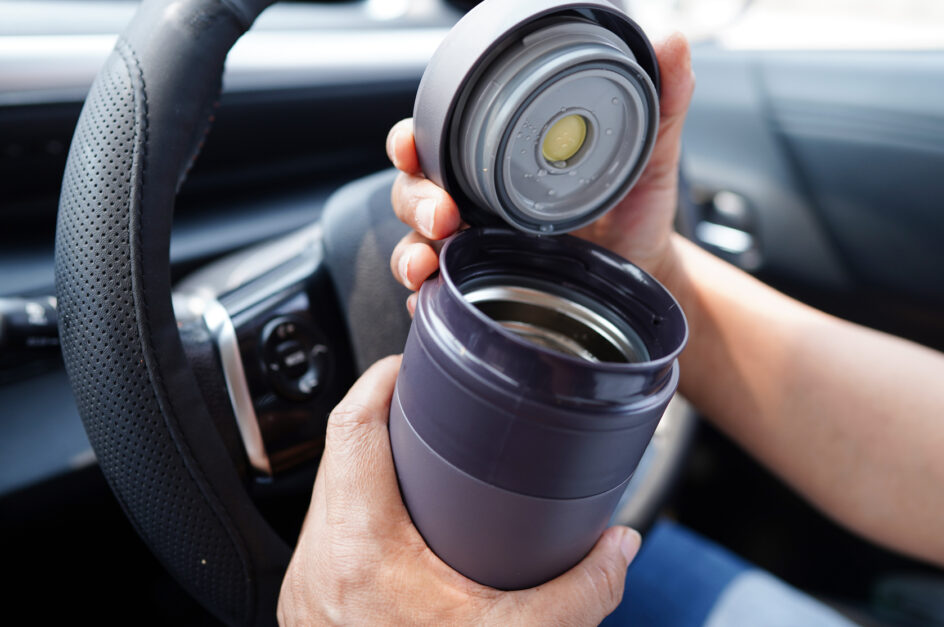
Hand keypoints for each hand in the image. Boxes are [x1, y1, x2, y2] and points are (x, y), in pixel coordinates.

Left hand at [278, 356, 641, 625]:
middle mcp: (318, 562)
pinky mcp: (311, 607)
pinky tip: (405, 515)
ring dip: (373, 463)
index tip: (413, 357)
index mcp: (358, 550)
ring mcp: (307, 587)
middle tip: (432, 397)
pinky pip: (332, 531)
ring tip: (424, 448)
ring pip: (331, 493)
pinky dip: (367, 508)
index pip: (352, 427)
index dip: (382, 377)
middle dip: (385, 415)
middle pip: (339, 453)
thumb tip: (620, 549)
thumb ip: (580, 591)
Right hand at [388, 33, 695, 309]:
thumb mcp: (649, 156)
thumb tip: (673, 44)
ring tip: (428, 265)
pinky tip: (435, 303)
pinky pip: (443, 298)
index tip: (412, 143)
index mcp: (498, 160)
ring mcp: (478, 249)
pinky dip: (431, 302)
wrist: (650, 273)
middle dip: (415, 201)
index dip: (411, 140)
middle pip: (414, 192)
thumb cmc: (637, 211)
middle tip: (442, 214)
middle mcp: (478, 202)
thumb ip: (663, 101)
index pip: (435, 141)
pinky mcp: (487, 292)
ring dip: (411, 253)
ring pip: (416, 244)